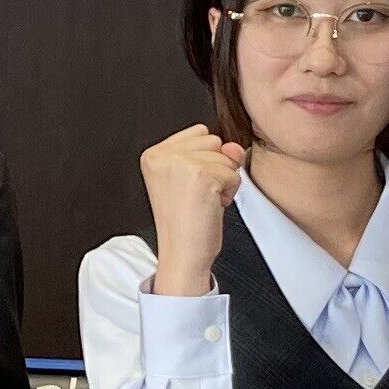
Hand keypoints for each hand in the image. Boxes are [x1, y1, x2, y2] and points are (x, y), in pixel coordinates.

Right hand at [139, 125, 247, 297]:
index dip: (203, 159)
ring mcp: (182, 163)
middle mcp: (163, 156)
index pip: (199, 133)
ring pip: (226, 156)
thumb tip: (235, 148)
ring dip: (222, 180)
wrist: (181, 255)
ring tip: (202, 201)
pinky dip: (229, 193)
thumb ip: (214, 154)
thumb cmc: (184, 223)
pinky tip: (210, 207)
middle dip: (214, 167)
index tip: (188, 186)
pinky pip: (234, 174)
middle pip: (213, 140)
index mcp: (153, 155)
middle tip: (196, 195)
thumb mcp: (193, 179)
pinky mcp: (202, 176)